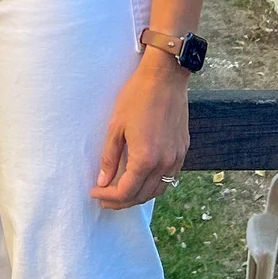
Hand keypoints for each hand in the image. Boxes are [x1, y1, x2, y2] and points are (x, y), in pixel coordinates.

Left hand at [91, 50, 190, 210]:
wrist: (165, 78)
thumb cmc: (137, 97)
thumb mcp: (116, 127)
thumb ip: (109, 157)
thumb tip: (103, 181)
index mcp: (145, 158)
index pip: (126, 192)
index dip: (108, 197)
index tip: (95, 192)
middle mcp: (164, 163)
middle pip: (142, 196)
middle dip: (121, 201)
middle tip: (104, 197)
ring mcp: (176, 158)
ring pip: (157, 190)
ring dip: (138, 196)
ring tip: (121, 192)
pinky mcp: (182, 150)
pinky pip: (169, 178)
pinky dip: (154, 185)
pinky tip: (141, 179)